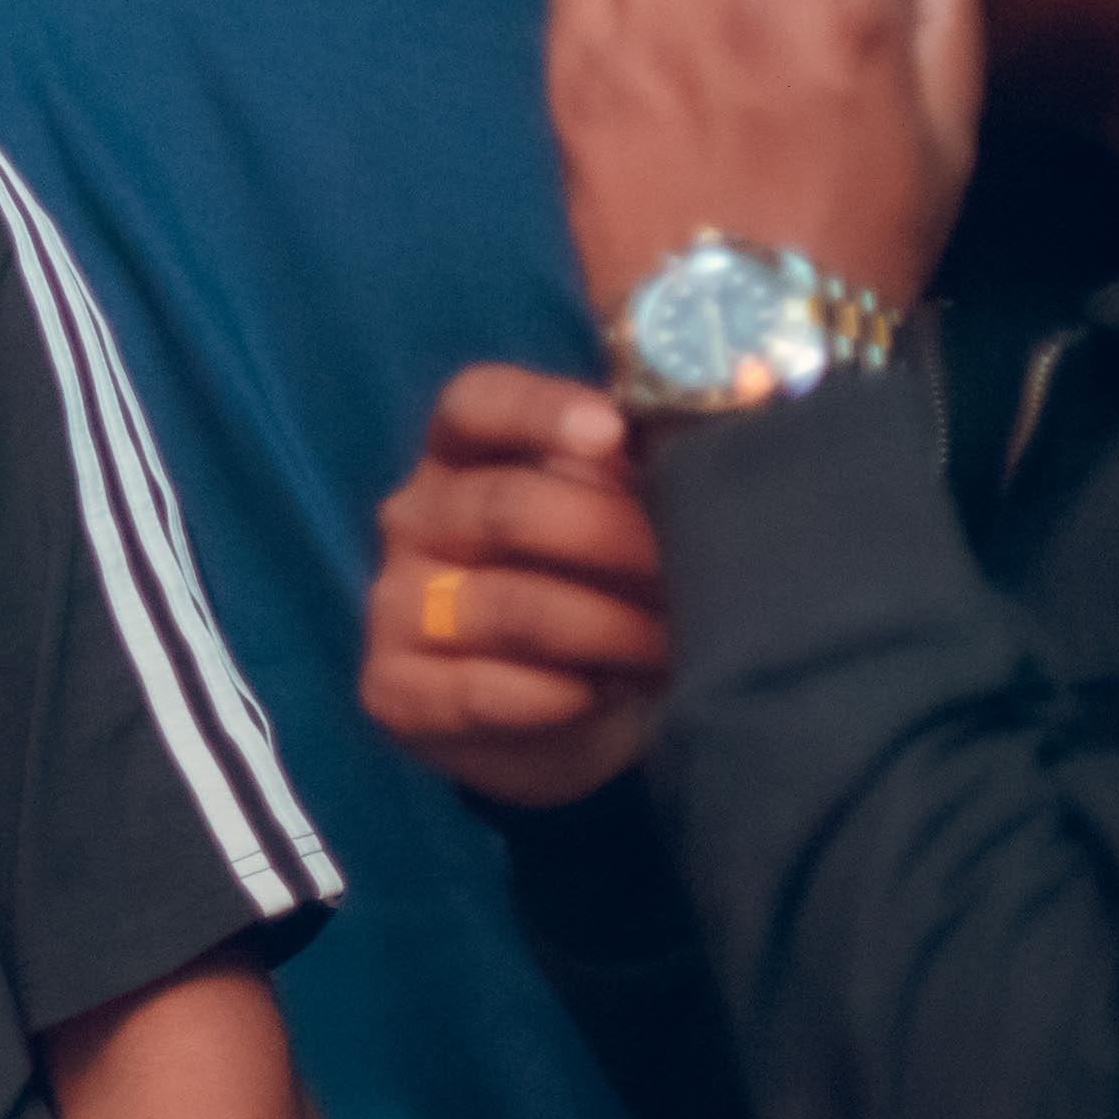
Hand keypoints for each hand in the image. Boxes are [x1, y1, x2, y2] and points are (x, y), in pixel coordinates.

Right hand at [363, 365, 671, 808]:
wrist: (565, 718)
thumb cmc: (604, 591)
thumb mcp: (624, 517)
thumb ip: (653, 463)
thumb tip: (725, 400)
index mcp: (463, 455)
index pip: (477, 405)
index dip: (541, 411)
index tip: (613, 432)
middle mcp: (415, 519)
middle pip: (505, 507)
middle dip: (613, 538)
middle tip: (690, 570)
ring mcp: (395, 605)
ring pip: (508, 605)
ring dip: (609, 628)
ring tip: (673, 646)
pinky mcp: (394, 689)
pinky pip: (479, 690)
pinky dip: (557, 697)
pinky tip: (602, 696)